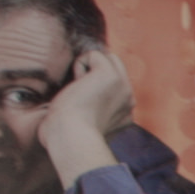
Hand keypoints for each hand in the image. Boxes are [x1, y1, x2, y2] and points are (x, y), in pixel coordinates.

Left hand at [37, 45, 133, 190]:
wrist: (72, 138)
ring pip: (108, 58)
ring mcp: (123, 87)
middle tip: (79, 91)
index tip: (81, 101)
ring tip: (78, 89)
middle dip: (96, 69)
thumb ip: (88, 116)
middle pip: (116, 66)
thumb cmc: (67, 138)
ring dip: (88, 68)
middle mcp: (128, 99)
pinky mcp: (110, 75)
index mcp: (124, 114)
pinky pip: (95, 55)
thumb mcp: (82, 128)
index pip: (115, 86)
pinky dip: (80, 64)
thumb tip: (65, 111)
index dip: (96, 84)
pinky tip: (76, 85)